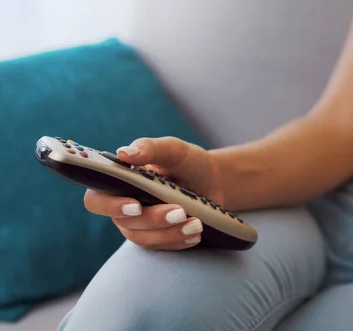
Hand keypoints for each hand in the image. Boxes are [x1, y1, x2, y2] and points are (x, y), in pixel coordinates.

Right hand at [83, 137, 223, 249]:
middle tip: (181, 212)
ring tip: (196, 224)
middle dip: (152, 219)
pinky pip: (160, 247)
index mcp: (120, 180)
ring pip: (143, 238)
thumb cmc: (189, 162)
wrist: (214, 182)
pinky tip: (195, 234)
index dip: (110, 206)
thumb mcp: (175, 150)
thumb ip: (151, 148)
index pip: (97, 199)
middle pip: (124, 222)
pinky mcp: (156, 237)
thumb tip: (123, 152)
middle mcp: (123, 203)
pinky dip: (178, 241)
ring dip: (170, 233)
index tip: (136, 206)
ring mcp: (139, 224)